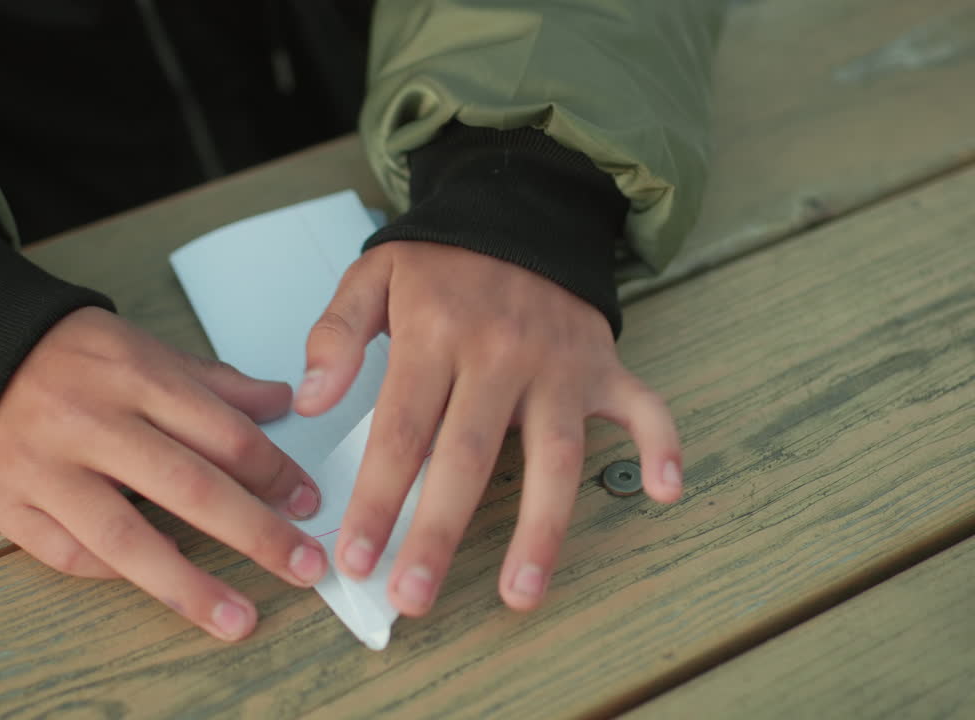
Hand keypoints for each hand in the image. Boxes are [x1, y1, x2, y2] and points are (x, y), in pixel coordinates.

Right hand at [0, 307, 326, 640]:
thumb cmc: (71, 358)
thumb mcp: (146, 350)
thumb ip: (215, 384)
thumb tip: (284, 404)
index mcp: (135, 375)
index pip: (223, 432)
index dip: (275, 473)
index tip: (309, 503)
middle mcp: (91, 421)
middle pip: (188, 487)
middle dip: (256, 534)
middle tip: (303, 567)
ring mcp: (45, 466)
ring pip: (127, 537)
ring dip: (190, 585)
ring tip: (239, 618)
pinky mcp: (7, 501)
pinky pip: (72, 553)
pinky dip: (117, 573)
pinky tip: (158, 583)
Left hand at [295, 242, 680, 615]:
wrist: (518, 202)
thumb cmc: (441, 260)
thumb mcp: (373, 274)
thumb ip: (336, 334)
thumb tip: (310, 399)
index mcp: (436, 335)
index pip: (402, 431)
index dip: (377, 499)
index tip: (355, 559)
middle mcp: (501, 354)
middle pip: (468, 457)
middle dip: (438, 533)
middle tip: (412, 599)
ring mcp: (559, 363)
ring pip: (555, 456)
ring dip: (542, 530)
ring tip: (519, 594)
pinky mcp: (603, 365)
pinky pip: (644, 407)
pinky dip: (662, 445)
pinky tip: (665, 494)